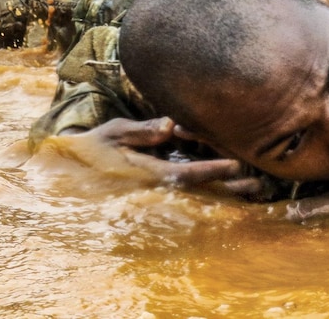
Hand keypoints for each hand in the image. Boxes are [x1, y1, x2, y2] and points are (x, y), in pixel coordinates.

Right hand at [58, 117, 263, 196]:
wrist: (68, 180)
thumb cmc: (91, 150)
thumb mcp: (113, 132)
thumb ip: (142, 130)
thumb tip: (169, 126)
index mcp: (147, 174)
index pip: (186, 173)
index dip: (213, 169)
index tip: (237, 164)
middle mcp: (156, 191)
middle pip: (201, 193)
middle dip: (230, 189)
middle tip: (260, 184)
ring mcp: (156, 200)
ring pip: (199, 201)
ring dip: (227, 197)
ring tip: (255, 191)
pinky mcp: (156, 201)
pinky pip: (189, 202)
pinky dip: (213, 199)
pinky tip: (234, 196)